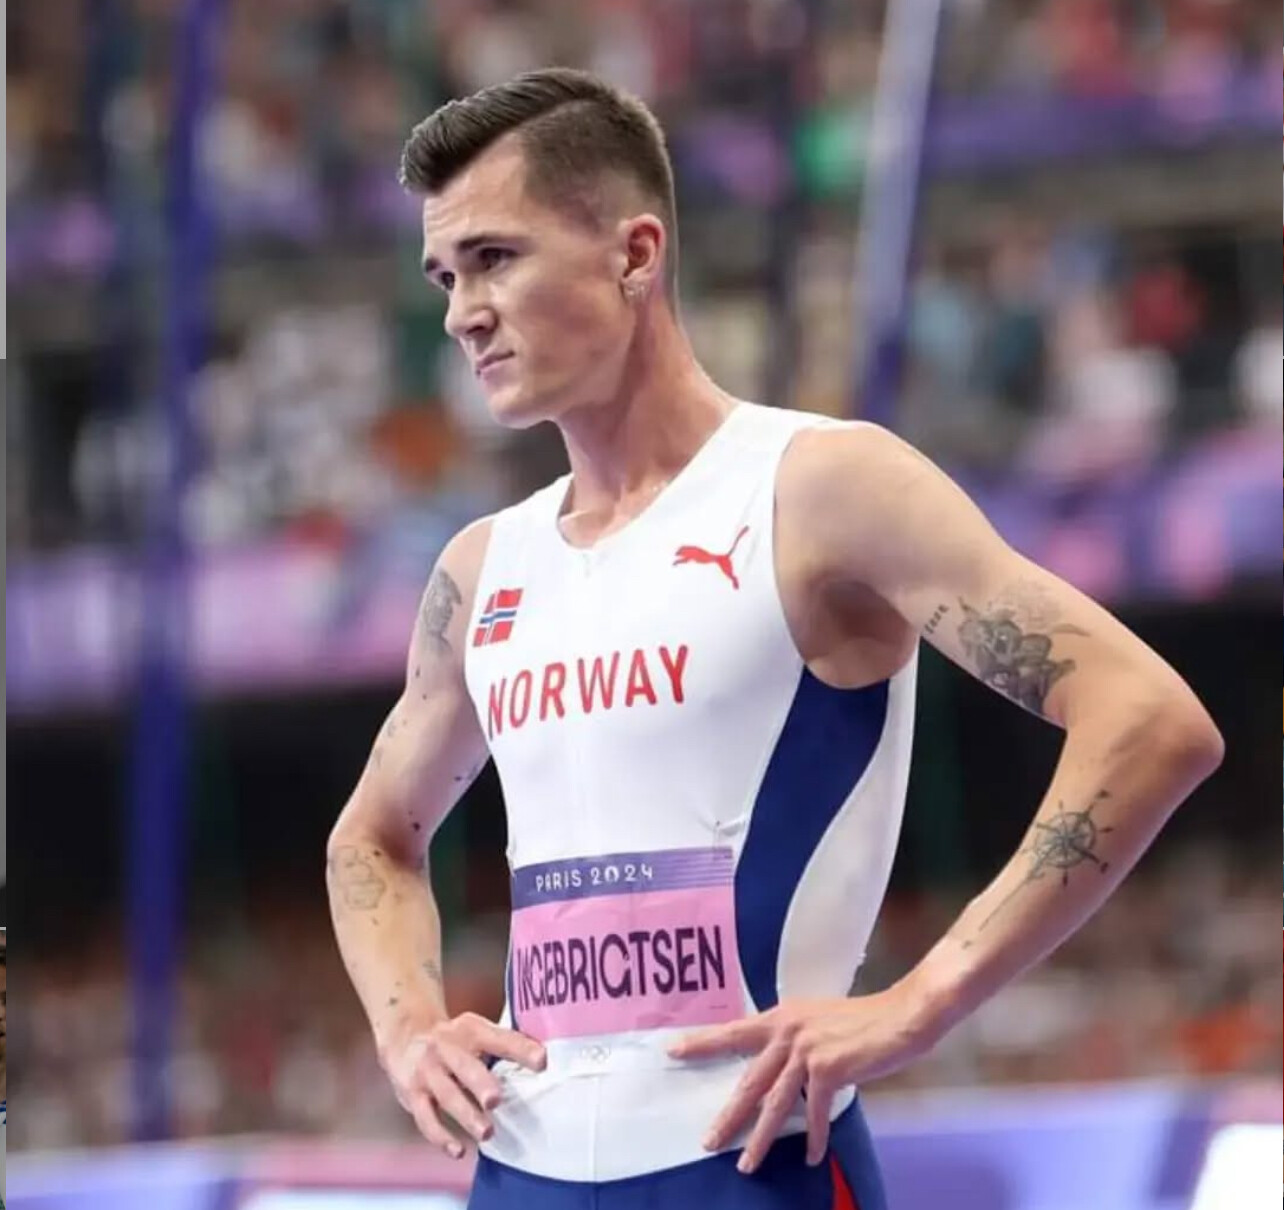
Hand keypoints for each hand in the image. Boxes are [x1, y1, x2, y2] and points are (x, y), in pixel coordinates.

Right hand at [380, 1011, 546, 1156]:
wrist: (405, 1034)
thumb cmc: (454, 1038)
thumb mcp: (476, 1031)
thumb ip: (504, 1044)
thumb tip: (544, 1060)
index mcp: (470, 1030)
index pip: (498, 1038)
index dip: (520, 1048)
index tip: (542, 1061)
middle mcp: (446, 1048)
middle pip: (464, 1066)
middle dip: (480, 1083)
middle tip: (496, 1100)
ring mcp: (427, 1072)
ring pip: (447, 1095)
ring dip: (466, 1116)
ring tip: (486, 1133)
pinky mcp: (412, 1094)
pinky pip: (425, 1118)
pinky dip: (441, 1137)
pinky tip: (458, 1151)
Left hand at [668, 985, 937, 1173]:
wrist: (900, 1016)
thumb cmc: (863, 1020)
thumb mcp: (817, 1021)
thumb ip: (794, 1040)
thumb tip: (778, 1068)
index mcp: (781, 1016)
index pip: (734, 1032)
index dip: (703, 1043)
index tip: (673, 1050)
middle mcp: (787, 1031)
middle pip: (748, 1081)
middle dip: (728, 1115)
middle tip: (709, 1140)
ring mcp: (805, 1050)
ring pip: (774, 1104)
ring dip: (760, 1138)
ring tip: (747, 1164)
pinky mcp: (827, 1069)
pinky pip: (813, 1113)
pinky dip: (812, 1137)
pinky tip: (810, 1156)